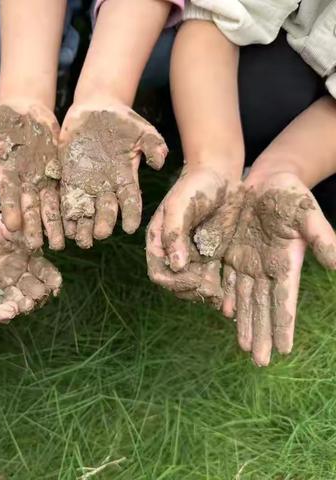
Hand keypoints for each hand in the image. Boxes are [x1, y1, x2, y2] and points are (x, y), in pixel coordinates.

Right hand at [0, 101, 63, 249]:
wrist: (27, 111)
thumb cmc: (2, 117)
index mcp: (7, 172)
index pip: (8, 195)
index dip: (10, 211)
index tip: (11, 228)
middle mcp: (26, 181)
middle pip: (31, 207)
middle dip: (33, 227)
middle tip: (36, 247)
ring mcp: (43, 179)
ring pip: (49, 206)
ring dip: (53, 225)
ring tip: (59, 244)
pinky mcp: (58, 174)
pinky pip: (65, 193)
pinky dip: (69, 208)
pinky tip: (75, 224)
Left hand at [0, 212, 62, 326]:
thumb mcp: (0, 226)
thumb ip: (18, 234)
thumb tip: (37, 240)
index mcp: (27, 258)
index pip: (44, 271)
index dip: (51, 278)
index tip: (55, 283)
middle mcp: (17, 277)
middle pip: (33, 290)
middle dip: (37, 295)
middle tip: (38, 298)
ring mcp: (1, 289)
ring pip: (16, 302)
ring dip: (20, 307)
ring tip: (21, 308)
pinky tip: (5, 315)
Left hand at [59, 104, 167, 247]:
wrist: (95, 108)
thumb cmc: (122, 120)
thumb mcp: (141, 129)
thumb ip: (153, 145)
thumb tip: (159, 162)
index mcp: (126, 178)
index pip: (130, 201)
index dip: (131, 215)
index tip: (130, 228)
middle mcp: (107, 186)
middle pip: (106, 210)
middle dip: (103, 224)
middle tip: (100, 235)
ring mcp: (87, 184)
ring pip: (86, 211)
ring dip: (83, 226)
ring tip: (80, 239)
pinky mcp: (69, 178)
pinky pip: (66, 199)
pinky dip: (65, 214)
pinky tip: (64, 226)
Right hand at [146, 167, 242, 307]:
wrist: (221, 175)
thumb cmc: (195, 186)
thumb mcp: (180, 206)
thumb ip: (174, 234)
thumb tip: (176, 265)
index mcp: (159, 241)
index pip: (159, 272)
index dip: (173, 282)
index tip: (193, 279)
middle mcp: (173, 252)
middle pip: (175, 283)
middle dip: (189, 290)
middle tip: (209, 291)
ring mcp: (192, 256)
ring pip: (193, 285)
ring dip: (203, 294)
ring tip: (218, 297)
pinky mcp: (211, 256)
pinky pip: (211, 278)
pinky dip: (216, 290)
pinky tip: (225, 296)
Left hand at [223, 172, 335, 365]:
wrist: (263, 181)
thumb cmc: (289, 195)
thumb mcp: (306, 213)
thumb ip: (322, 238)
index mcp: (285, 263)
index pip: (284, 300)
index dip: (283, 324)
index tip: (284, 349)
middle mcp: (265, 268)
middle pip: (263, 307)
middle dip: (262, 333)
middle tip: (260, 361)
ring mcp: (246, 262)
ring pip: (244, 299)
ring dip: (245, 323)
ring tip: (245, 347)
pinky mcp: (230, 253)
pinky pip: (227, 280)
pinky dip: (227, 297)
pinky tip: (226, 313)